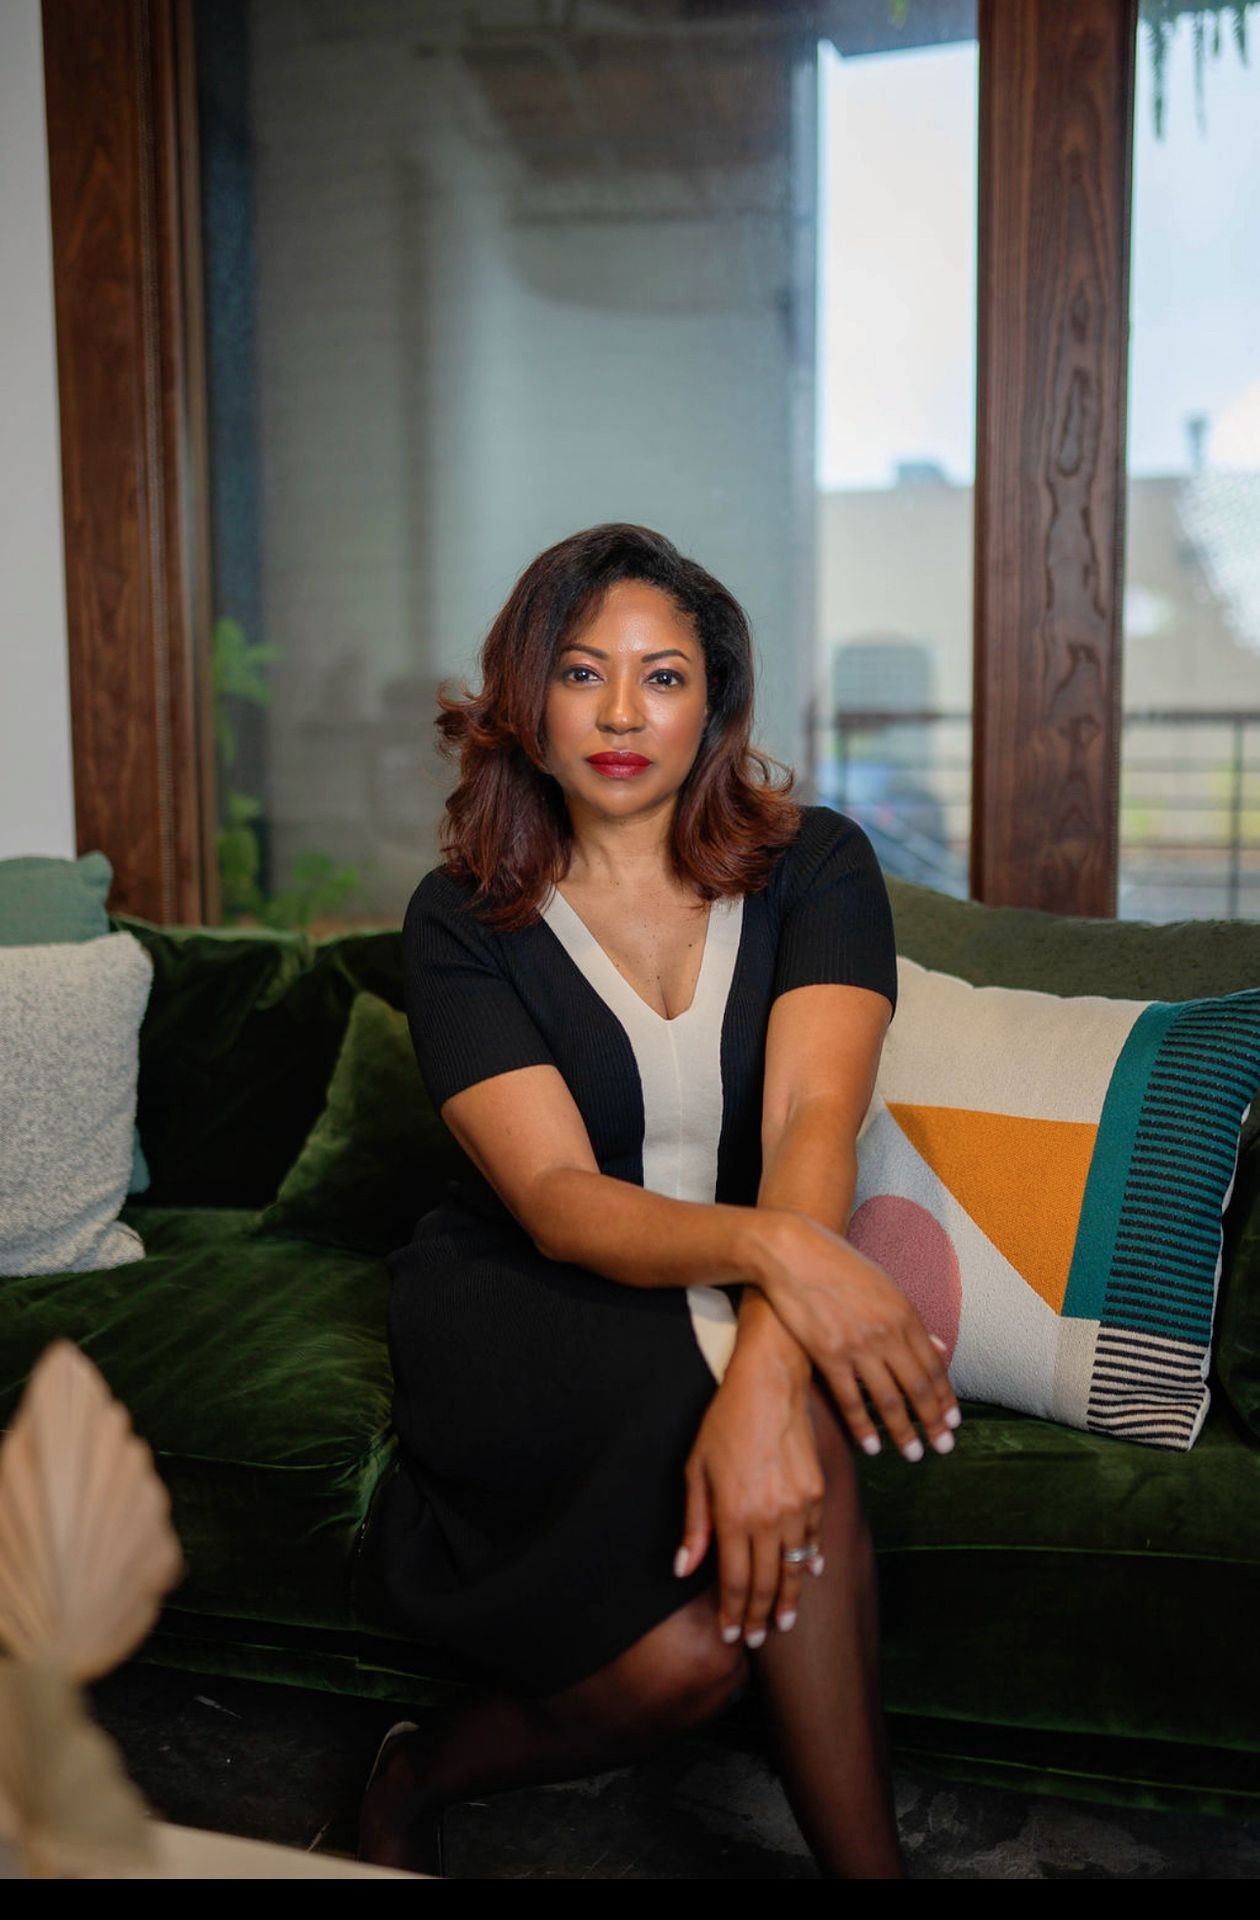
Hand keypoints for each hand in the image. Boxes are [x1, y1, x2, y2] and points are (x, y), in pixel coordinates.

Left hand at [674, 1350, 825, 1647]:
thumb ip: (694, 1523)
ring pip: (794, 1566)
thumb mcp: (696, 1470)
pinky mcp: (817, 1491)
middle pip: (767, 1582)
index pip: (736, 1581)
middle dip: (761, 1616)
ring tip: (783, 1621)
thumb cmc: (725, 1422)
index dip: (734, 1613)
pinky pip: (814, 1537)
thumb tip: (684, 1568)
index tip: (732, 1635)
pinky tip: (808, 1573)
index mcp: (734, 1515)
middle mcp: (769, 1518)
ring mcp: (798, 1506)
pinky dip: (810, 1559)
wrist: (771, 1385)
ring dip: (789, 1597)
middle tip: (758, 1640)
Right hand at [749, 1209, 960, 1461]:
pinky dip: (864, 1428)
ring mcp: (858, 1346)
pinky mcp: (829, 1355)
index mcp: (905, 1314)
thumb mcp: (885, 1286)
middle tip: (944, 1448)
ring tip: (914, 1455)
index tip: (953, 1422)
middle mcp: (887, 1332)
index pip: (934, 1366)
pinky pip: (850, 1401)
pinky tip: (873, 1447)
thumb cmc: (840, 1267)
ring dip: (904, 1432)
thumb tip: (941, 1348)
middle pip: (918, 1388)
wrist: (794, 1254)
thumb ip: (911, 1321)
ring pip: (888, 1400)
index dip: (945, 1398)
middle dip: (934, 1422)